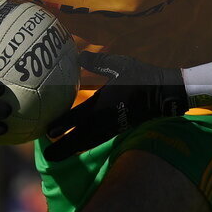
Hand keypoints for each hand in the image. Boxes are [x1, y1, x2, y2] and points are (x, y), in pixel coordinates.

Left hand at [44, 52, 187, 160]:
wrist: (164, 94)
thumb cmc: (142, 77)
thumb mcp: (119, 65)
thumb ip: (98, 61)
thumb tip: (79, 54)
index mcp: (103, 104)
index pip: (79, 116)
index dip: (63, 125)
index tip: (48, 132)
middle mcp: (105, 119)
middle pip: (80, 137)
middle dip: (63, 147)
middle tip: (47, 157)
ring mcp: (112, 127)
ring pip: (88, 142)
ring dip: (72, 149)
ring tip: (55, 156)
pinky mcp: (117, 130)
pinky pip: (96, 140)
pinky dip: (83, 145)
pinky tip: (76, 147)